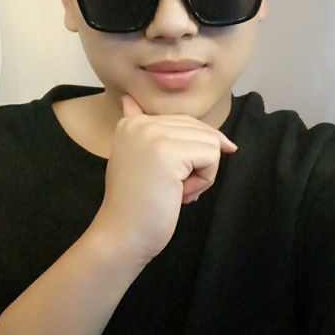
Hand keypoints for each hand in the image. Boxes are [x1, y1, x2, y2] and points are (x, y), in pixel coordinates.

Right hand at [91, 94, 236, 264]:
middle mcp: (140, 122)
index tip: (171, 179)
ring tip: (173, 190)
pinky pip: (212, 156)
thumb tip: (128, 98)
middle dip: (197, 163)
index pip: (186, 122)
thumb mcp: (136, 157)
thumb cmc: (136, 205)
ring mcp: (153, 135)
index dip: (193, 152)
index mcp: (132, 122)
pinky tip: (178, 195)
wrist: (122, 236)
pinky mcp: (168, 152)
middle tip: (170, 188)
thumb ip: (138, 127)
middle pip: (200, 130)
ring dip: (201, 173)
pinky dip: (204, 181)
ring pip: (210, 142)